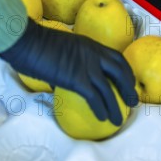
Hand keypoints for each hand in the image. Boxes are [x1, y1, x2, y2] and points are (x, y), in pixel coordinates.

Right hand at [0, 18, 137, 124]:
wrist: (27, 41)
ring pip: (109, 88)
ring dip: (117, 106)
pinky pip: (94, 96)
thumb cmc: (36, 44)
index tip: (129, 82)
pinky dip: (101, 108)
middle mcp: (92, 53)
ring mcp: (85, 65)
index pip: (116, 56)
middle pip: (119, 71)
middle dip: (129, 87)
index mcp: (90, 44)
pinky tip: (102, 117)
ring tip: (119, 119)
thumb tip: (62, 78)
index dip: (126, 71)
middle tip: (132, 101)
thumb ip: (67, 60)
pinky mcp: (76, 78)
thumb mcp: (60, 49)